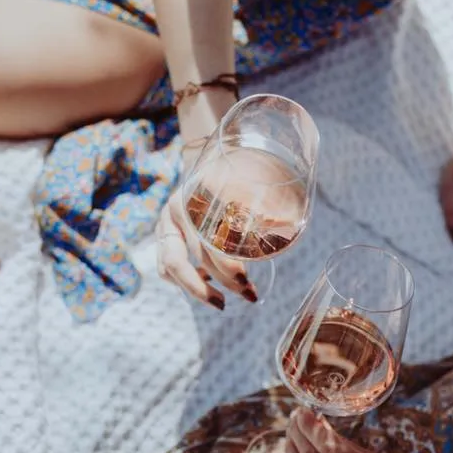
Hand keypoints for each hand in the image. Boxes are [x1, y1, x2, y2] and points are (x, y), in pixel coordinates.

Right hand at [156, 142, 260, 308]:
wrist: (209, 152)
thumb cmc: (234, 167)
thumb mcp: (247, 177)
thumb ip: (263, 199)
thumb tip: (289, 226)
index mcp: (189, 198)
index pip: (202, 245)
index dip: (223, 269)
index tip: (246, 282)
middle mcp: (172, 213)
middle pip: (181, 263)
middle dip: (209, 288)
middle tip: (243, 296)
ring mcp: (163, 224)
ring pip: (169, 268)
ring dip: (197, 289)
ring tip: (221, 300)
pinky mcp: (163, 234)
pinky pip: (165, 267)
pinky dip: (184, 281)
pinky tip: (208, 282)